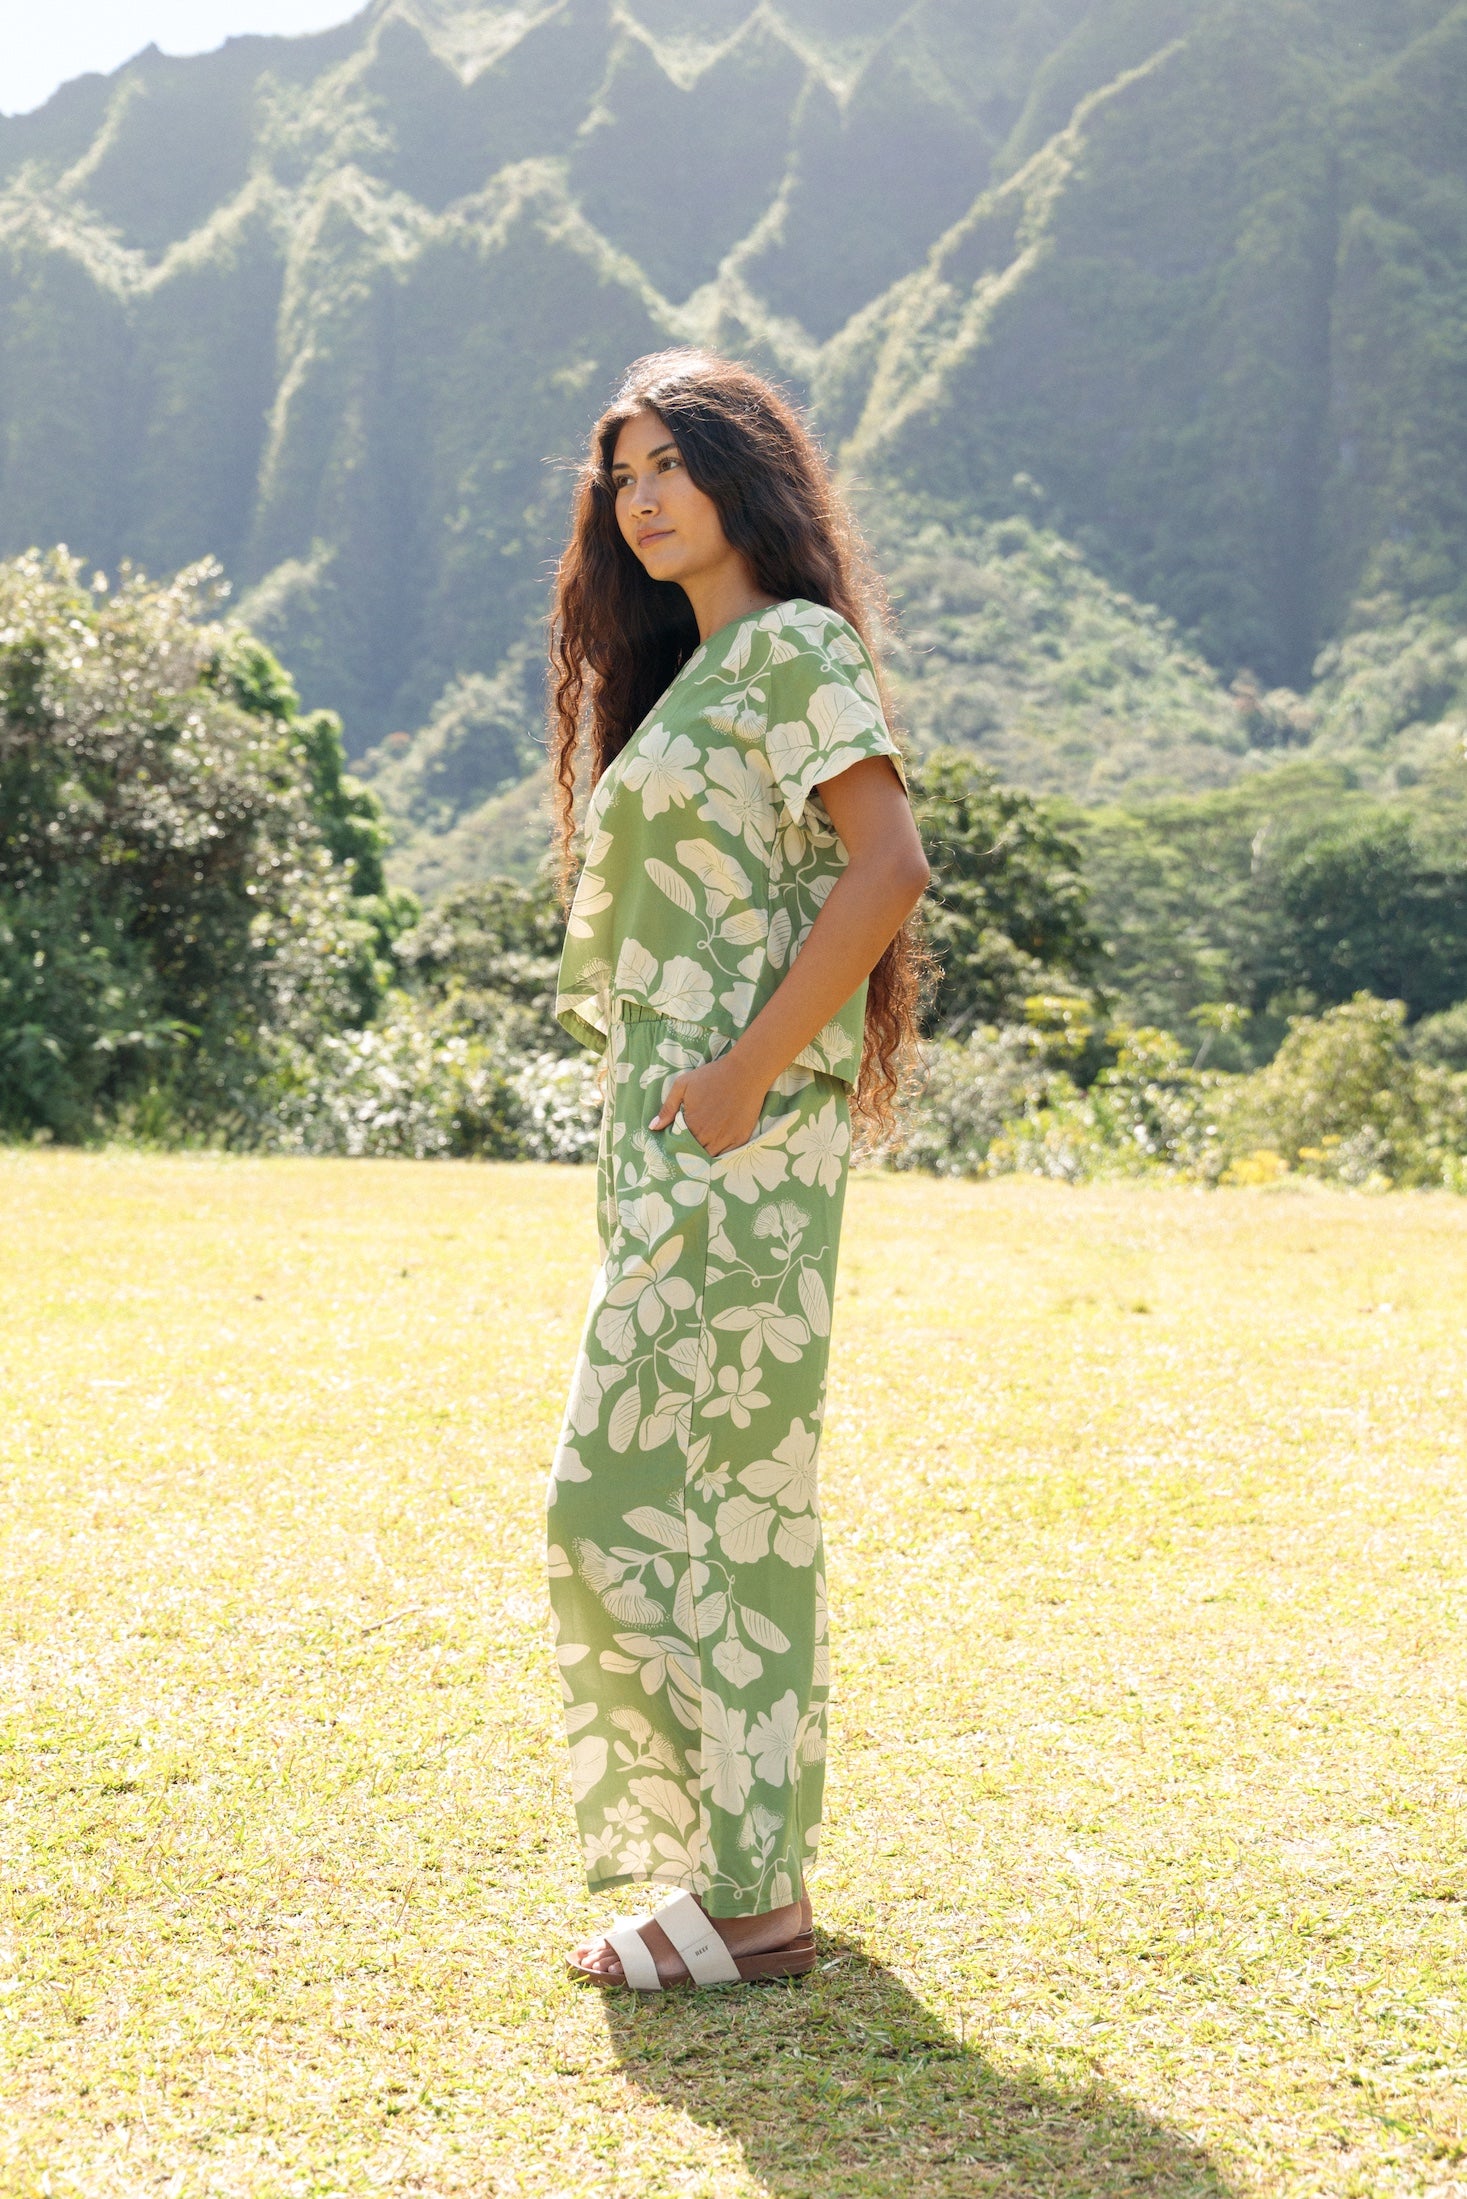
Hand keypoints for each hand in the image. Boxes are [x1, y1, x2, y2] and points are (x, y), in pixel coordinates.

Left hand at [650, 1052, 766, 1156]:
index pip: (678, 1145)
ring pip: (710, 1157)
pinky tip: (715, 1149)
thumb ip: (667, 1108)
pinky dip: (720, 1155)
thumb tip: (653, 1127)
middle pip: (693, 1155)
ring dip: (703, 1156)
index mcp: (692, 1124)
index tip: (674, 1145)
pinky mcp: (740, 1139)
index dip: (675, 1146)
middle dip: (688, 1154)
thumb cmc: (712, 1076)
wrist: (746, 1072)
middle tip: (685, 1150)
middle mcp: (708, 1136)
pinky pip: (727, 1156)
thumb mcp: (683, 1085)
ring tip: (698, 1151)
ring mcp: (726, 1139)